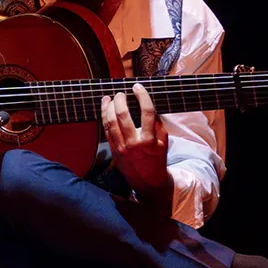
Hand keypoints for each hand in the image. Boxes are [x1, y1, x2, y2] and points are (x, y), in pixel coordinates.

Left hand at [102, 82, 170, 203]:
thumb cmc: (157, 158)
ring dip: (108, 106)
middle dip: (120, 99)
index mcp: (150, 139)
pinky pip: (106, 129)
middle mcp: (133, 142)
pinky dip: (104, 116)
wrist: (147, 181)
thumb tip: (147, 105)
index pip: (146, 111)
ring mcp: (120, 146)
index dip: (142, 96)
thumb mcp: (164, 142)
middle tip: (121, 92)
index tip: (138, 87)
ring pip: (110, 121)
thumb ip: (157, 125)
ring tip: (110, 97)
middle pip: (123, 114)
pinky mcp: (112, 149)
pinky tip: (105, 107)